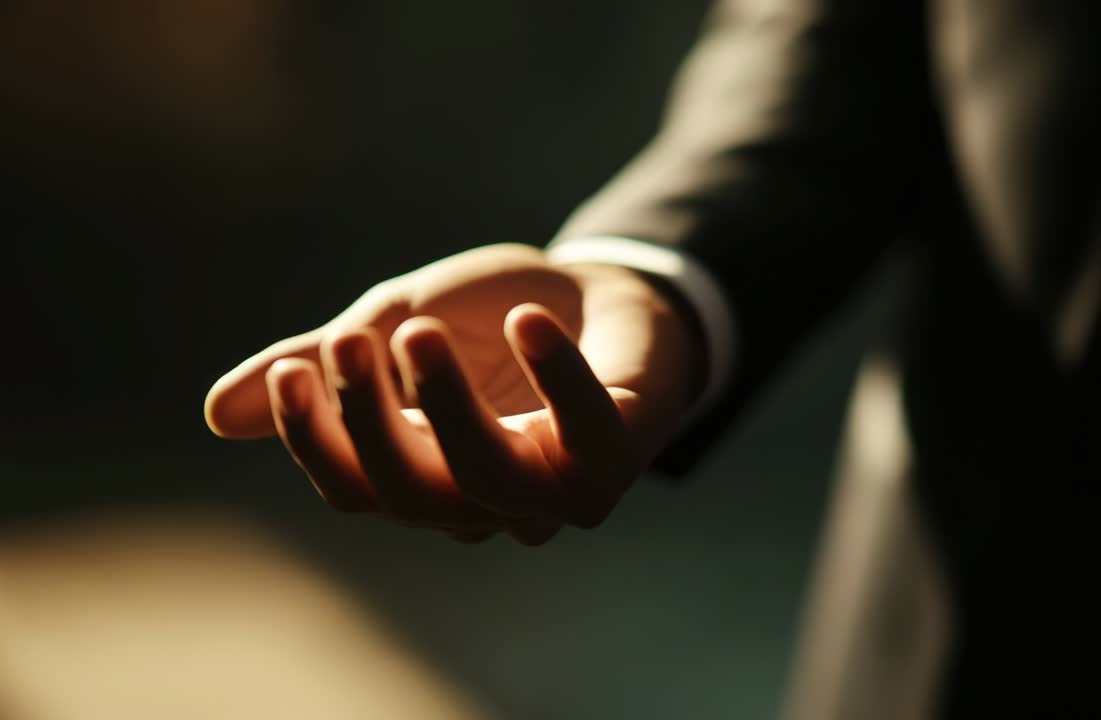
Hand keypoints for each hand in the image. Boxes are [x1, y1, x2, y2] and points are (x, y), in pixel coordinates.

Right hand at [204, 244, 702, 544]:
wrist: (605, 287)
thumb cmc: (493, 318)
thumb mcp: (398, 321)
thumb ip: (327, 364)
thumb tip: (219, 415)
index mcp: (429, 476)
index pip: (356, 489)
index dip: (317, 441)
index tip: (294, 371)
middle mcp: (489, 500)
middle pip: (412, 497)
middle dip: (369, 425)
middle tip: (348, 344)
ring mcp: (559, 485)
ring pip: (487, 482)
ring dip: (445, 408)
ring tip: (417, 330)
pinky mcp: (622, 448)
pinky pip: (588, 433)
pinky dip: (556, 378)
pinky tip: (528, 321)